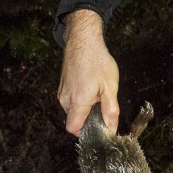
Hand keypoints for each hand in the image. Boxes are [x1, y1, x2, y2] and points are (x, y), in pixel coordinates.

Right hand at [58, 9, 120, 134]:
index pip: (73, 129)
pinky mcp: (62, 85)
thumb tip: (111, 129)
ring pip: (73, 109)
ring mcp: (62, 91)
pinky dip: (80, 99)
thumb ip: (110, 111)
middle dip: (88, 117)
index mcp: (77, 101)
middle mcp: (65, 99)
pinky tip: (91, 86)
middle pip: (74, 120)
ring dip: (85, 107)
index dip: (85, 132)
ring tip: (97, 92)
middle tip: (102, 105)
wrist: (83, 40)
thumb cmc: (97, 61)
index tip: (98, 128)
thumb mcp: (110, 87)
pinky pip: (70, 99)